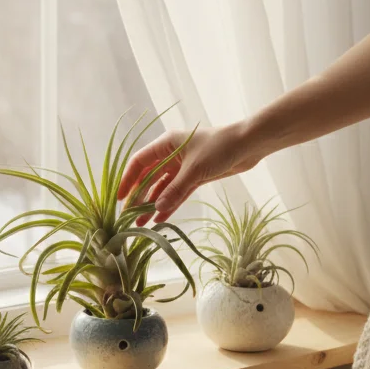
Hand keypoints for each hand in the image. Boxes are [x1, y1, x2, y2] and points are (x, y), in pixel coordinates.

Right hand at [117, 123, 262, 225]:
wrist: (249, 145)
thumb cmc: (220, 148)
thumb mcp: (195, 170)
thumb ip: (175, 190)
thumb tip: (157, 210)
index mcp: (166, 144)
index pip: (139, 163)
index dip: (127, 180)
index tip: (120, 199)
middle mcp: (171, 155)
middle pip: (148, 177)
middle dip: (138, 198)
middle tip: (129, 217)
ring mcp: (183, 167)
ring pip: (162, 188)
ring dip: (152, 204)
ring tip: (141, 224)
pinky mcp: (195, 176)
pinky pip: (177, 193)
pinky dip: (169, 204)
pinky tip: (160, 219)